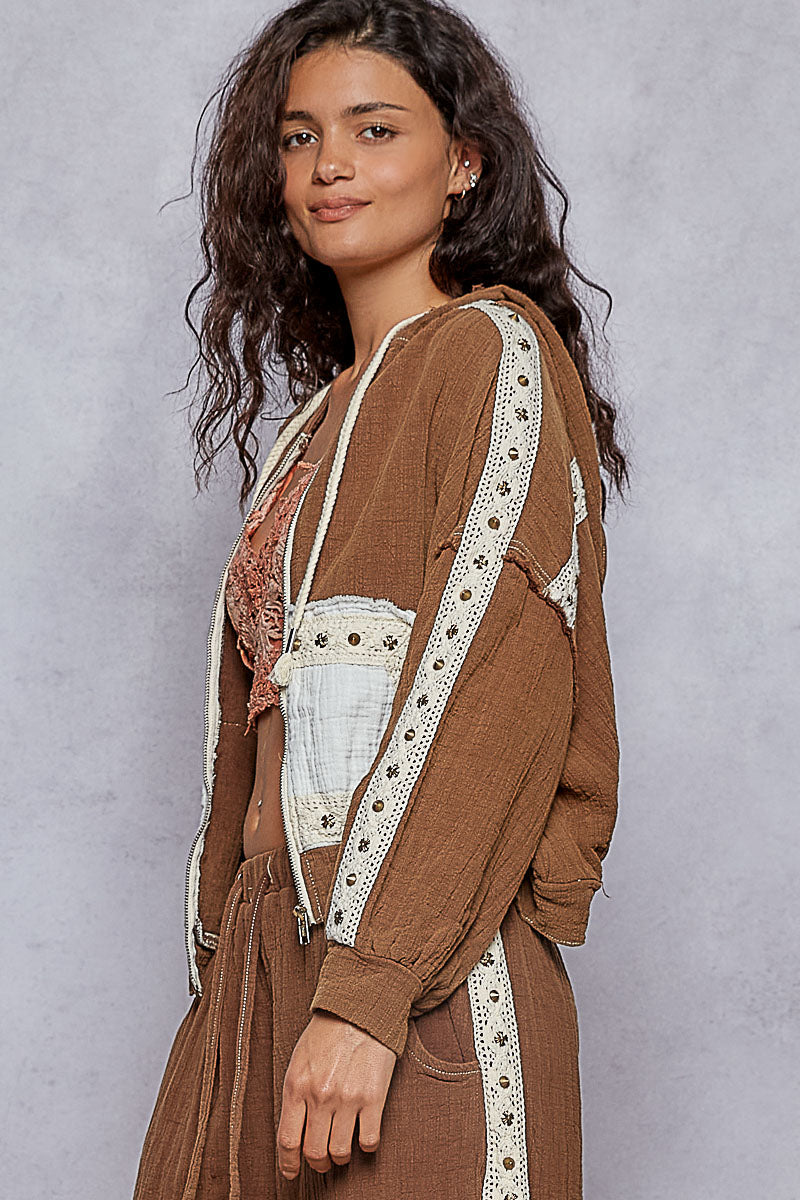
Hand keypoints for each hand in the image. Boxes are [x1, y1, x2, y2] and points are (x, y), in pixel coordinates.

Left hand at [277, 1010, 396, 1179]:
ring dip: (339, 1158)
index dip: (288, 1164)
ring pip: (339, 1152)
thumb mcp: (299, 1059)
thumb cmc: (328, 1032)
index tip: (291, 1172)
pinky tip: (364, 1137)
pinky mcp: (374, 1098)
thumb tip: (295, 1128)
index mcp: (297, 1086)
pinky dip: (366, 1147)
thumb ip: (296, 1093)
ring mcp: (348, 1099)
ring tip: (341, 1151)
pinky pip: (369, 1140)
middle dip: (317, 1162)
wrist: (361, 1009)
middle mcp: (320, 1096)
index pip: (288, 1140)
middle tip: (321, 1160)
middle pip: (313, 1152)